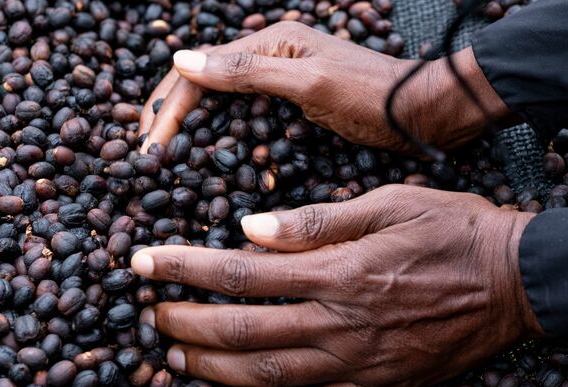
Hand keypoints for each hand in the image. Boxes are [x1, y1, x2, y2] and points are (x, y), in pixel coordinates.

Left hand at [131, 185, 543, 386]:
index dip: (184, 269)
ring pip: (268, 376)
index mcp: (340, 272)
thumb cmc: (454, 229)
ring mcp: (360, 365)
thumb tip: (250, 228)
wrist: (517, 281)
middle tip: (151, 315)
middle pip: (243, 332)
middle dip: (184, 324)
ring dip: (213, 369)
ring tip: (176, 358)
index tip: (144, 263)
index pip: (241, 273)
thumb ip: (317, 221)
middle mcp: (342, 323)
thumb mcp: (389, 203)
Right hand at [139, 22, 510, 155]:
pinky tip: (210, 160)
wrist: (423, 114)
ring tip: (164, 159)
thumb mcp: (310, 82)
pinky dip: (222, 138)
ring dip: (191, 128)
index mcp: (270, 43)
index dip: (169, 107)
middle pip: (203, 84)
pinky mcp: (292, 106)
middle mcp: (269, 58)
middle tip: (144, 156)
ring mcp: (280, 83)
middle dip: (170, 117)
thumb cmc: (372, 95)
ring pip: (219, 103)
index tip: (147, 147)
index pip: (200, 70)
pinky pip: (244, 119)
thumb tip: (182, 60)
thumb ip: (248, 71)